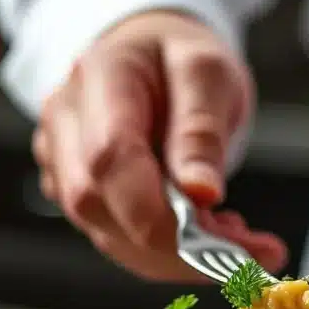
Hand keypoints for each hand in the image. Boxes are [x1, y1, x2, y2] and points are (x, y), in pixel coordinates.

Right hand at [33, 11, 286, 281]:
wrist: (147, 54)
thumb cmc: (177, 58)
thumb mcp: (208, 72)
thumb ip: (201, 131)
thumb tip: (201, 193)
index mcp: (98, 78)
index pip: (110, 160)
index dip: (161, 213)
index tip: (227, 237)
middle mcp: (64, 123)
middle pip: (100, 207)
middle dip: (178, 244)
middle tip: (248, 246)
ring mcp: (59, 162)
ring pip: (106, 236)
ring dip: (176, 255)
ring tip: (231, 236)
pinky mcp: (70, 193)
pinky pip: (114, 240)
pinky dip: (164, 252)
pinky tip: (201, 233)